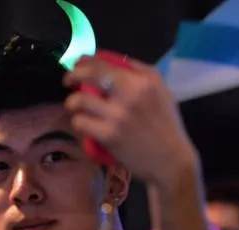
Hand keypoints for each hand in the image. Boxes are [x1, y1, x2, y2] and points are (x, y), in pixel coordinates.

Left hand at [64, 51, 199, 191]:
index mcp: (144, 80)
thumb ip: (139, 73)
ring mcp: (119, 115)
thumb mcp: (161, 91)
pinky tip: (85, 125)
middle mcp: (132, 93)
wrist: (170, 159)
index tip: (78, 64)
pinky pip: (80, 122)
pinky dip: (79, 123)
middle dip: (72, 75)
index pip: (105, 62)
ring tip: (77, 108)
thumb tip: (111, 60)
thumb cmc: (164, 124)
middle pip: (89, 74)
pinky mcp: (109, 135)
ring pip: (79, 100)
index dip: (85, 61)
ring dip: (72, 104)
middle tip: (68, 81)